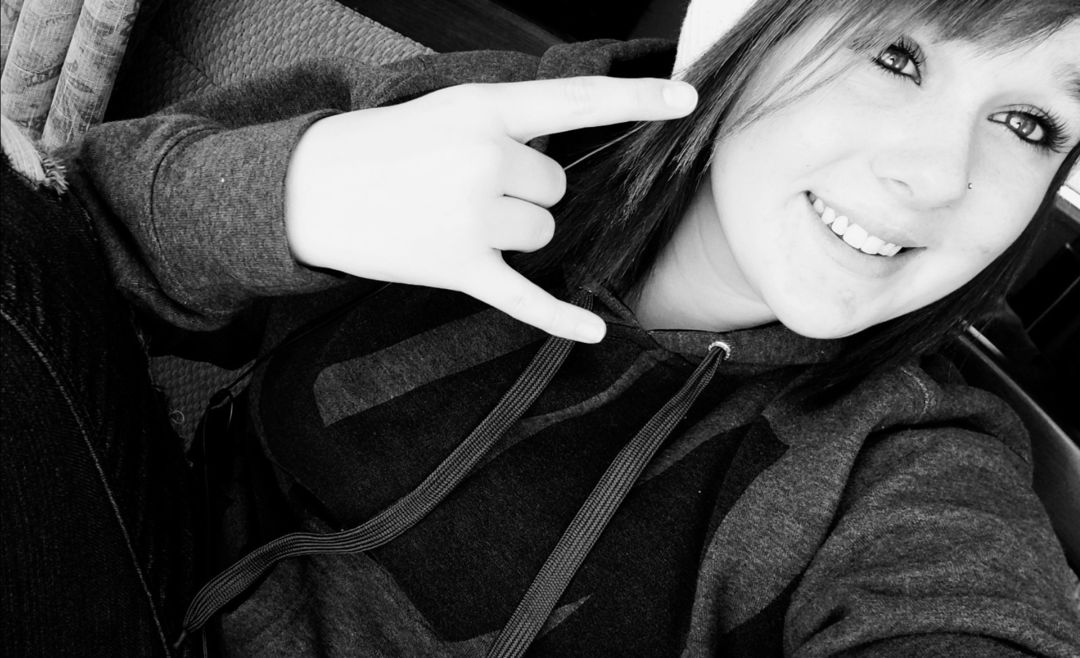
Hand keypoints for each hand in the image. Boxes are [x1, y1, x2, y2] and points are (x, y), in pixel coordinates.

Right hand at [284, 76, 697, 342]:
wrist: (315, 189)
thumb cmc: (386, 147)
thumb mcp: (448, 111)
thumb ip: (507, 126)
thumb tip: (551, 166)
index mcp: (486, 111)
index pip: (577, 101)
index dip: (636, 98)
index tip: (688, 96)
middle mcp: (485, 160)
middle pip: (555, 188)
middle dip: (525, 191)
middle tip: (466, 186)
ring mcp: (473, 217)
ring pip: (543, 233)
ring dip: (514, 232)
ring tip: (456, 217)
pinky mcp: (460, 267)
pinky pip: (526, 297)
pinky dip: (560, 315)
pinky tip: (593, 329)